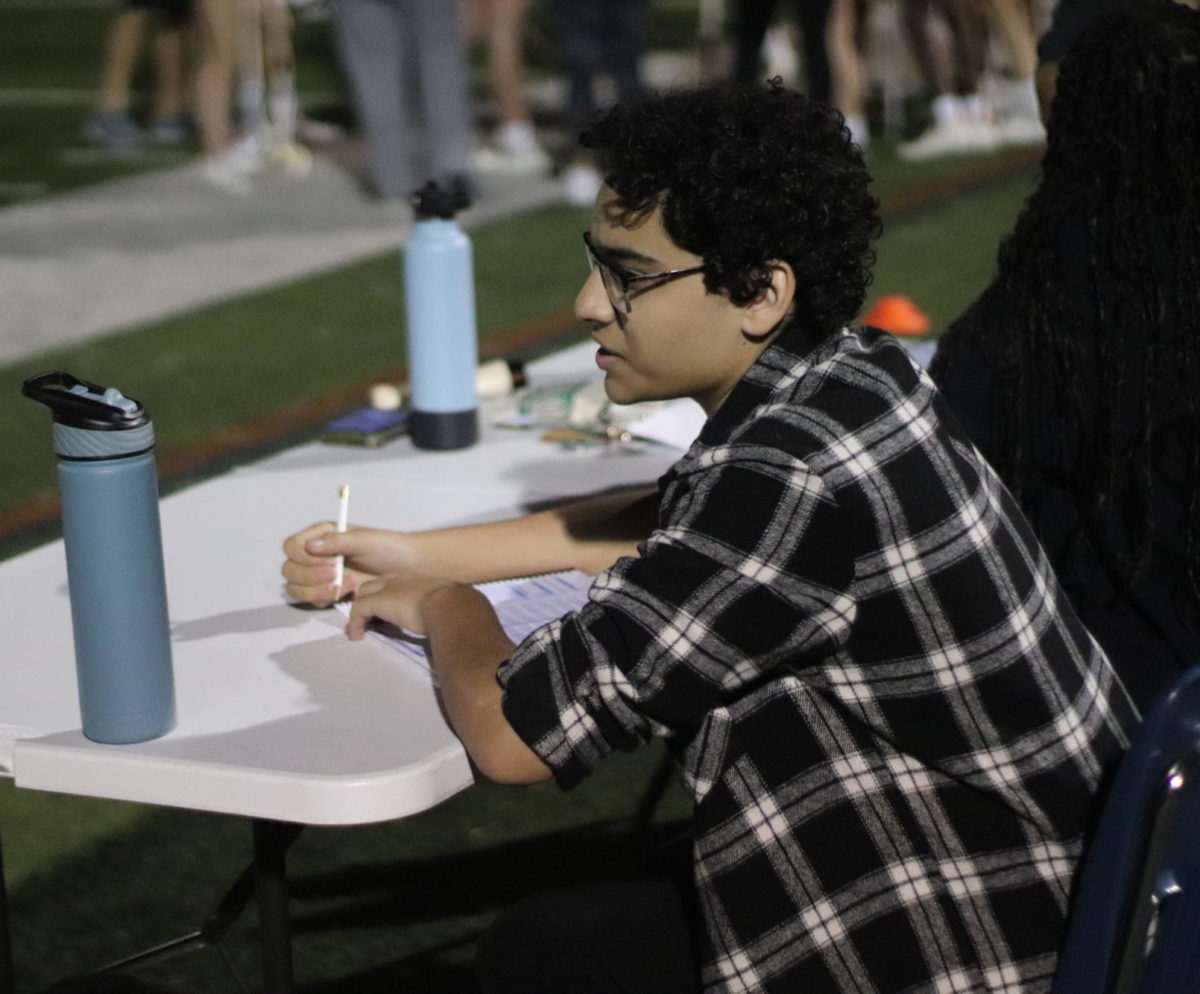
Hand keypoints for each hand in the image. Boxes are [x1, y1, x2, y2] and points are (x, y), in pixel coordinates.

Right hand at [281, 522, 413, 604]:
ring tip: (343, 586)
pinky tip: (346, 593)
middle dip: (310, 576)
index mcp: (321, 536)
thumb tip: (310, 545)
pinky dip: (323, 599)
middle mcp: (315, 555)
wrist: (407, 570)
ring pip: (295, 588)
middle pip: (289, 570)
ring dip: (315, 590)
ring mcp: (319, 575)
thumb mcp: (364, 541)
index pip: (291, 547)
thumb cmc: (388, 549)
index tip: (329, 561)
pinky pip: (310, 601)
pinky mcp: (327, 593)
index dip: (304, 557)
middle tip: (337, 574)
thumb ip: (337, 542)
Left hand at [345, 571, 460, 640]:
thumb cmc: (453, 607)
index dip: (387, 596)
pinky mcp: (377, 601)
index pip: (394, 583)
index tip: (389, 613)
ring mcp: (387, 589)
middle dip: (369, 601)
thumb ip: (441, 607)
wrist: (449, 605)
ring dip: (360, 613)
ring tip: (360, 629)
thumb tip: (448, 621)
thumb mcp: (447, 604)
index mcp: (418, 579)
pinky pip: (358, 610)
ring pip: (363, 596)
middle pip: (374, 586)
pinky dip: (355, 624)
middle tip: (370, 620)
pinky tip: (357, 636)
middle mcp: (400, 579)